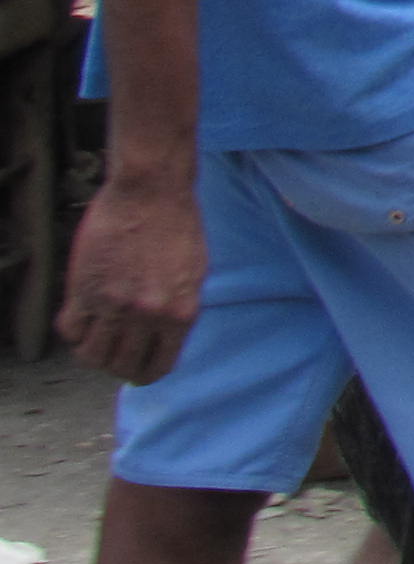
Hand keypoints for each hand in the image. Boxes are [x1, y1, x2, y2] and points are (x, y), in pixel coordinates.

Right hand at [58, 171, 210, 385]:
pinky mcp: (84, 289)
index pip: (158, 366)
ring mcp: (113, 305)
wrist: (150, 190)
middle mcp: (148, 315)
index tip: (136, 369)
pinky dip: (74, 330)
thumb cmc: (177, 225)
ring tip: (96, 338)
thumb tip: (162, 338)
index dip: (144, 372)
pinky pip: (70, 330)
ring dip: (92, 352)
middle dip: (117, 366)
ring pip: (92, 355)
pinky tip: (82, 317)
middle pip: (122, 366)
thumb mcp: (193, 273)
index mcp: (181, 313)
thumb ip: (177, 309)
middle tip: (114, 355)